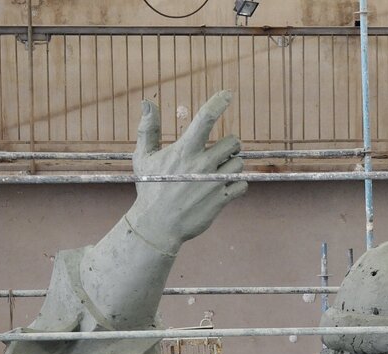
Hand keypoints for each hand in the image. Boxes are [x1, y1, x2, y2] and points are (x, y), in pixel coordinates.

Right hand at [126, 91, 247, 253]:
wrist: (158, 225)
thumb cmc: (150, 189)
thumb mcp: (144, 157)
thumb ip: (148, 129)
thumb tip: (147, 103)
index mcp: (184, 150)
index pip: (205, 119)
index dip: (218, 103)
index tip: (228, 93)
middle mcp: (202, 164)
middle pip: (233, 142)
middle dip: (230, 145)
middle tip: (219, 153)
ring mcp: (214, 182)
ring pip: (239, 163)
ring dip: (232, 165)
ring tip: (217, 172)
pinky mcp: (222, 199)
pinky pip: (242, 185)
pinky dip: (237, 185)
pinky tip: (223, 188)